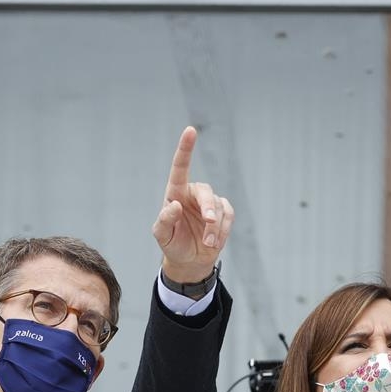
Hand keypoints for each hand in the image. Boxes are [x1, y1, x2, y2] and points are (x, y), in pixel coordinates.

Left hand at [153, 126, 233, 284]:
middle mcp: (193, 194)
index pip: (180, 167)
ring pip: (219, 207)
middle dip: (208, 207)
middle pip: (205, 191)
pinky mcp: (224, 212)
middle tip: (208, 222)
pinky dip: (223, 230)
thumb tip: (175, 205)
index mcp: (175, 193)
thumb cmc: (172, 244)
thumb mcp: (162, 236)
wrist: (189, 261)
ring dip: (214, 227)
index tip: (190, 130)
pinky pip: (228, 215)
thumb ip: (165, 220)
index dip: (186, 148)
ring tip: (207, 243)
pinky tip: (214, 242)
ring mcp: (210, 203)